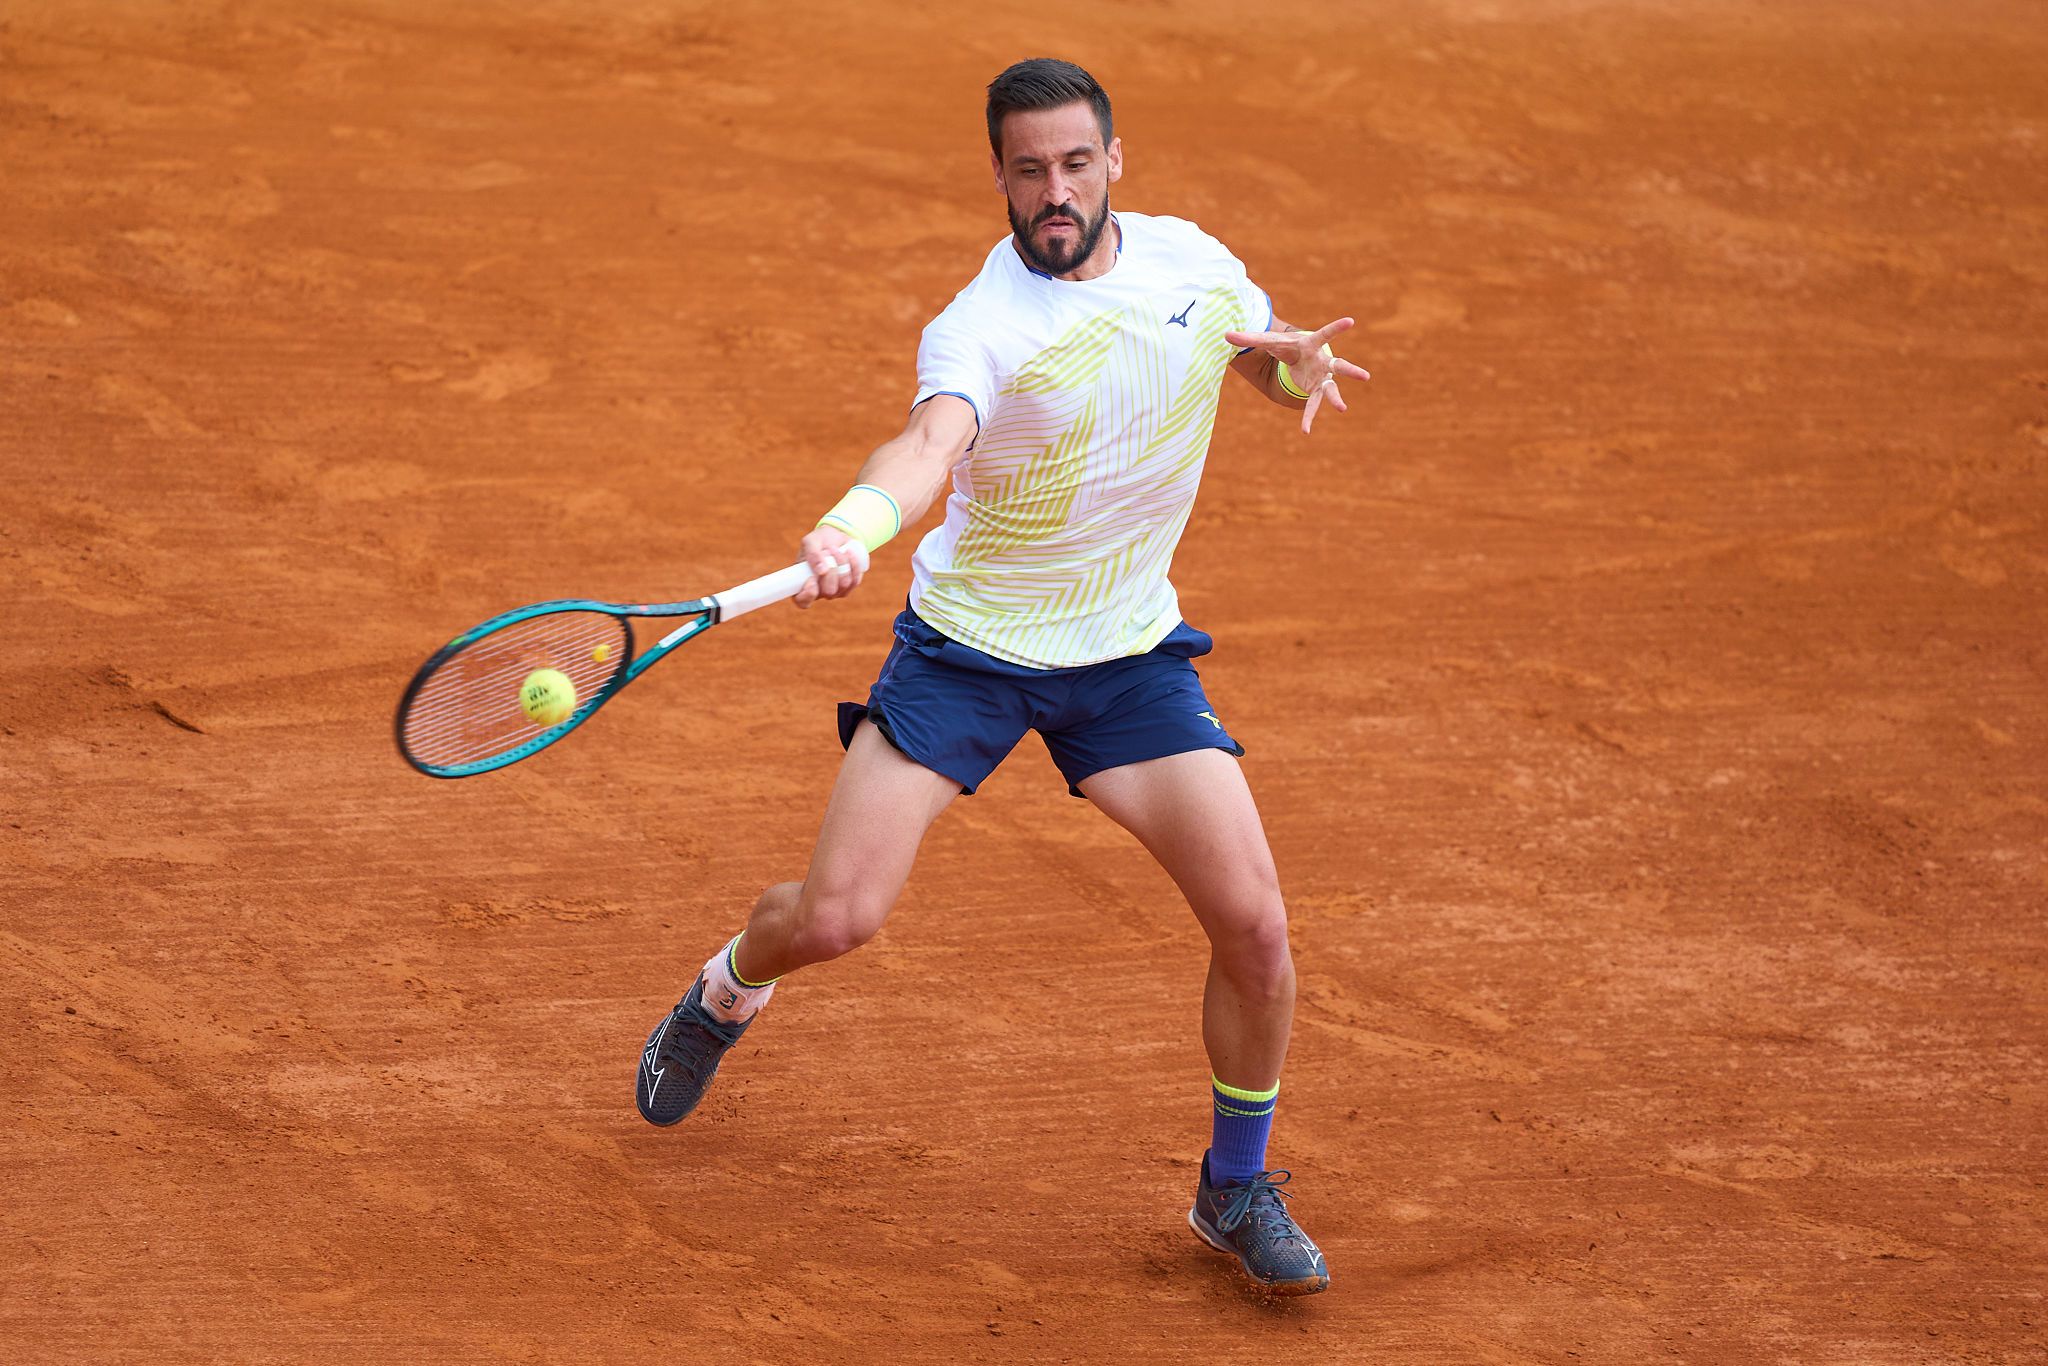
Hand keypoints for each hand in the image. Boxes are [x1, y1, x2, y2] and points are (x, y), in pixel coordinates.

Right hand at [793, 527, 868, 607]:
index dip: (808, 595)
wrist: (836, 535)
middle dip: (831, 570)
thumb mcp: (811, 542)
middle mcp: (819, 591)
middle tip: (826, 551)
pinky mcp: (850, 585)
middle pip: (828, 592)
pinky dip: (853, 565)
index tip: (812, 578)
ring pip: (843, 585)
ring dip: (842, 563)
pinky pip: (855, 580)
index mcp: (802, 584)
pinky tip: (849, 553)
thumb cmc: (820, 540)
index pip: (803, 602)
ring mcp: (835, 591)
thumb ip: (812, 554)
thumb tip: (822, 571)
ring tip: (835, 549)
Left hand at [1224, 316, 1371, 434]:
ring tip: (1342, 409)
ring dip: (1336, 399)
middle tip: (1365, 376)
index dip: (1337, 328)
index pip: (1325, 334)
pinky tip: (1304, 431)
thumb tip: (1224, 334)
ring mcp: (1322, 378)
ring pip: (1332, 388)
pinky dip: (1307, 418)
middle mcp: (1322, 362)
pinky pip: (1312, 405)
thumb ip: (1249, 338)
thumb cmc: (1286, 347)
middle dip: (1350, 370)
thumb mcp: (1268, 342)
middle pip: (1339, 365)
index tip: (1351, 321)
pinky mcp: (1315, 391)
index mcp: (1312, 345)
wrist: (1295, 358)